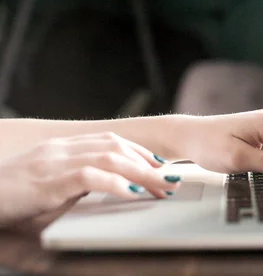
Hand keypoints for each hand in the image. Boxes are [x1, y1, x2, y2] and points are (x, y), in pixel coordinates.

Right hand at [0, 133, 181, 226]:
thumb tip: (106, 194)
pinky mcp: (47, 180)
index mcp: (64, 148)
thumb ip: (76, 186)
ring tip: (162, 186)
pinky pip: (88, 176)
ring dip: (141, 172)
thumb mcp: (48, 188)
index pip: (111, 141)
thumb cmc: (8, 197)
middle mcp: (62, 149)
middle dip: (148, 163)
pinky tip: (133, 191)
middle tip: (171, 181)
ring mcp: (54, 162)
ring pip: (109, 157)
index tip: (161, 167)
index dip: (140, 152)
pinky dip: (115, 182)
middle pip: (116, 147)